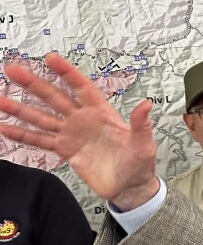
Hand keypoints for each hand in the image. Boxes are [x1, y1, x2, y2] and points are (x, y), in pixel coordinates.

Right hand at [0, 54, 159, 208]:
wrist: (129, 187)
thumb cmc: (140, 163)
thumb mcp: (144, 143)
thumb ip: (141, 124)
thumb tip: (147, 104)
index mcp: (102, 113)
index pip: (82, 87)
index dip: (67, 73)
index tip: (50, 58)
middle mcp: (83, 119)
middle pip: (55, 97)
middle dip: (34, 84)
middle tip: (13, 70)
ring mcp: (72, 134)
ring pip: (42, 118)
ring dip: (20, 109)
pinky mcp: (65, 150)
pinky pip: (40, 140)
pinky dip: (22, 135)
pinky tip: (5, 128)